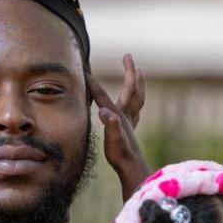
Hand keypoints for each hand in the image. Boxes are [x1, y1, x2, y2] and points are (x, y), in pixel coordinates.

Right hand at [88, 54, 150, 200]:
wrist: (132, 167)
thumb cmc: (119, 155)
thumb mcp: (112, 141)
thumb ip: (110, 125)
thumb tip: (105, 112)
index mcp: (117, 115)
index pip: (102, 95)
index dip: (92, 84)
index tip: (83, 71)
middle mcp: (125, 114)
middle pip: (130, 88)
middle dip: (128, 70)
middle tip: (128, 55)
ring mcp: (130, 120)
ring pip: (137, 96)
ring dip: (138, 81)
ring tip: (139, 70)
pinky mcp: (130, 127)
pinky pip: (136, 108)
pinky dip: (137, 99)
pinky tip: (135, 101)